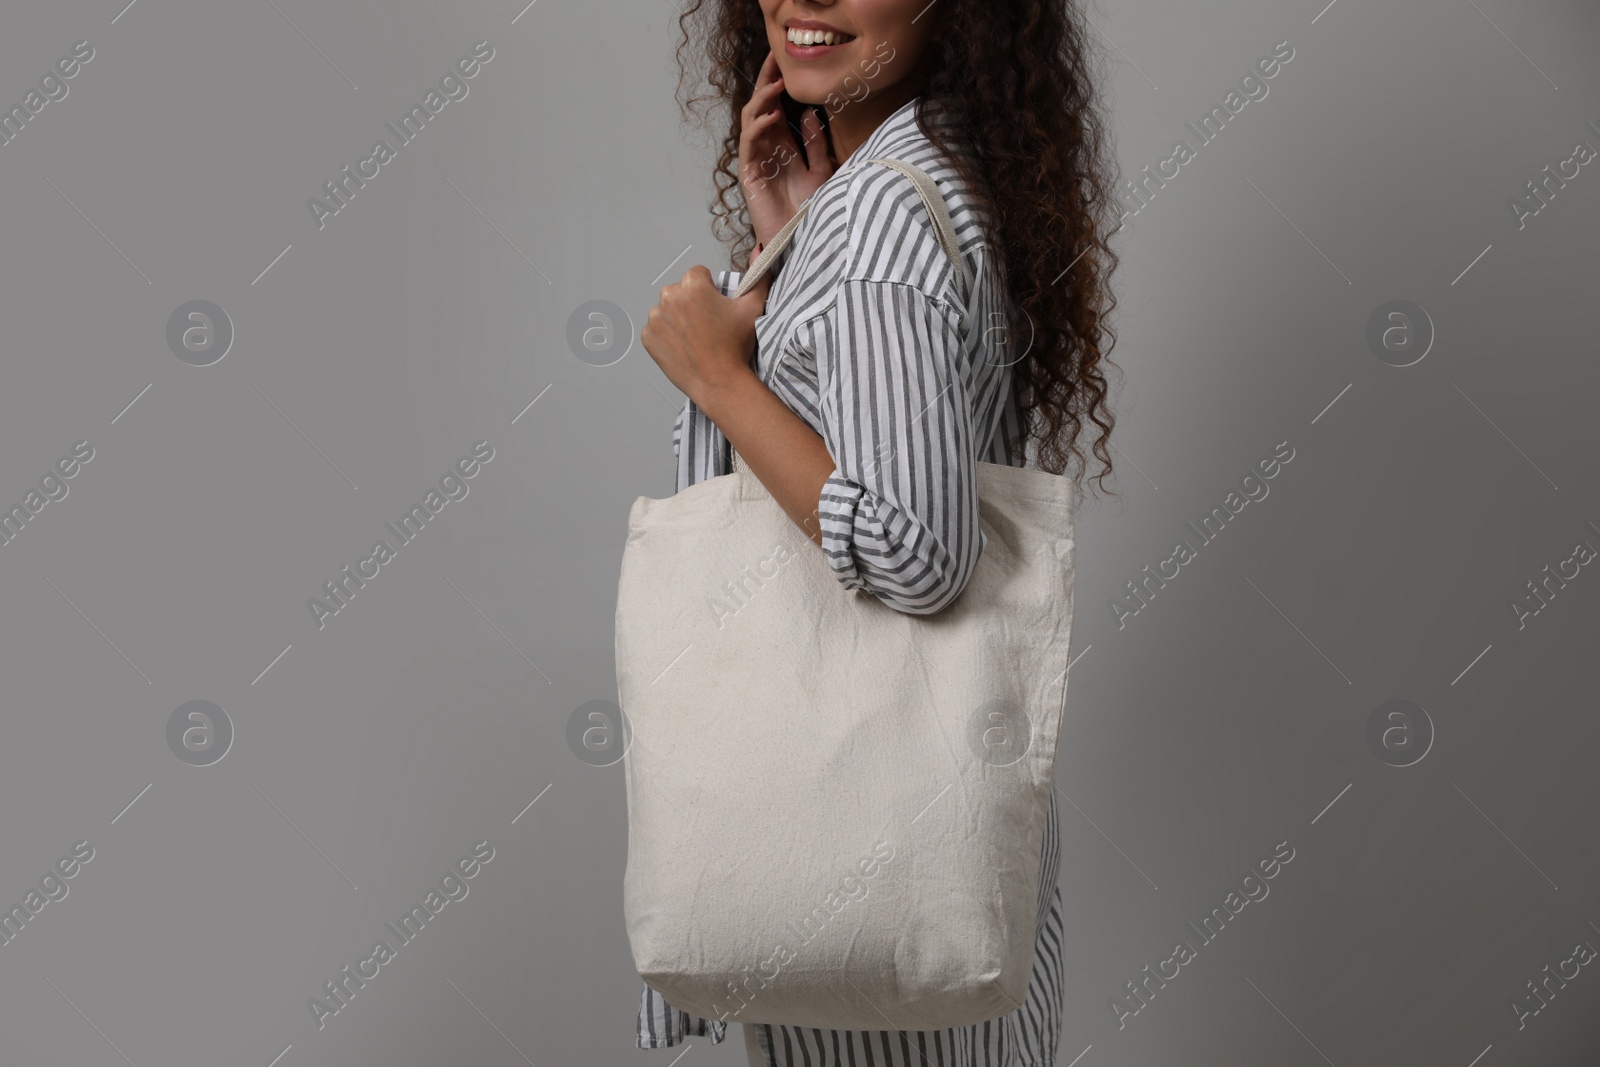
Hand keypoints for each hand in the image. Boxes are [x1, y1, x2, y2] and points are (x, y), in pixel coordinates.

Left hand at [642, 245, 774, 404]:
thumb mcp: (753, 307)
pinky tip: (684, 346)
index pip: (698, 274)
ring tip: (696, 338)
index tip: (716, 308)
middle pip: (681, 291)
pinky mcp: (648, 336)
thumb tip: (759, 250)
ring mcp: (655, 317)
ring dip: (678, 318)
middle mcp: (669, 296)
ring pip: (667, 309)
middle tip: (708, 325)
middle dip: (692, 303)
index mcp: (692, 284)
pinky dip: (667, 335)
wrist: (719, 382)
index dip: (710, 291)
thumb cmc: (735, 347)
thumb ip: (758, 275)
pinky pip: (656, 329)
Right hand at [740, 52, 834, 250]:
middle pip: (762, 107)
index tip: (785, 60)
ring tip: (776, 85)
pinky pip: (748, 144)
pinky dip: (758, 126)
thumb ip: (815, 143)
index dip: (779, 84)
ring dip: (762, 100)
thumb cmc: (810, 211)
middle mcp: (768, 149)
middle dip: (766, 82)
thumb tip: (811, 114)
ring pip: (751, 121)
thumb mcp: (822, 171)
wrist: (801, 241)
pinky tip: (770, 115)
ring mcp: (756, 160)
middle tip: (774, 59)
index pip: (777, 107)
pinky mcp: (749, 174)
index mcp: (784, 146)